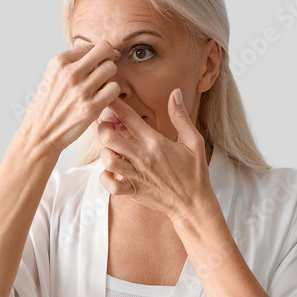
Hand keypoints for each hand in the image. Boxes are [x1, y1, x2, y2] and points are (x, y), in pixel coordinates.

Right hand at [19, 41, 121, 151]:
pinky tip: (103, 98)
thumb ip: (70, 64)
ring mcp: (82, 90)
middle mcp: (70, 73)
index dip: (97, 54)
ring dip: (110, 77)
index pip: (90, 46)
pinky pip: (114, 89)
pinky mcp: (91, 107)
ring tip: (101, 86)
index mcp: (59, 62)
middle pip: (105, 51)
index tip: (99, 63)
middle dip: (108, 59)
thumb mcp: (51, 77)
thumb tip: (96, 53)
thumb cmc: (47, 107)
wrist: (40, 133)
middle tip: (105, 71)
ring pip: (111, 68)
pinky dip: (112, 93)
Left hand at [96, 89, 214, 221]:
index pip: (129, 118)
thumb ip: (180, 116)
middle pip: (110, 138)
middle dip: (102, 128)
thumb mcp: (193, 141)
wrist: (193, 204)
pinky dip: (106, 177)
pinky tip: (111, 172)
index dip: (114, 105)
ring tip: (110, 149)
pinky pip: (110, 184)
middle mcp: (142, 158)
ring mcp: (136, 175)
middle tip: (104, 126)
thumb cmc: (194, 172)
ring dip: (105, 152)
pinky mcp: (132, 191)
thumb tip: (175, 92)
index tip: (107, 97)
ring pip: (108, 160)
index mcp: (155, 142)